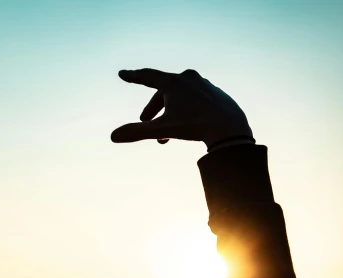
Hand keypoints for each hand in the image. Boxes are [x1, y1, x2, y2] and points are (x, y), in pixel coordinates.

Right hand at [111, 68, 252, 147]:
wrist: (229, 127)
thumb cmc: (196, 126)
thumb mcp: (163, 129)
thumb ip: (138, 132)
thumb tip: (113, 137)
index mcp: (174, 82)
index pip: (148, 77)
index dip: (133, 77)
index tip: (123, 74)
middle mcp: (188, 78)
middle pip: (163, 91)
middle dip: (153, 108)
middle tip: (145, 121)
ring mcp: (203, 85)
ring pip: (179, 97)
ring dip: (169, 113)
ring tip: (167, 133)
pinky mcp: (215, 94)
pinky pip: (194, 100)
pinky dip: (185, 111)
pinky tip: (188, 123)